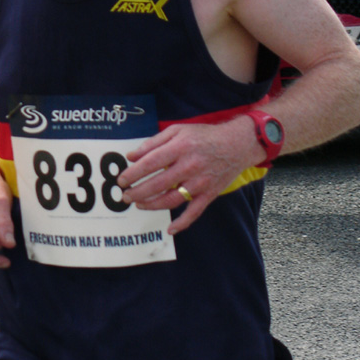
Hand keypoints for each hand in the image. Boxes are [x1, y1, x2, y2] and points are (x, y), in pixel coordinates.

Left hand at [118, 122, 247, 234]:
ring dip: (152, 205)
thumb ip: (153, 142)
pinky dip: (183, 223)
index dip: (133, 173)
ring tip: (139, 205)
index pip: (150, 163)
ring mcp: (200, 182)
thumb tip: (132, 156)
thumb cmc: (204, 136)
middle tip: (125, 196)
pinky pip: (195, 212)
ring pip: (172, 199)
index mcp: (180, 147)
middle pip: (158, 184)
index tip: (121, 180)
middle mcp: (189, 166)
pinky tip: (170, 230)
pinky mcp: (209, 194)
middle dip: (138, 192)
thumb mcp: (178, 130)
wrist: (237, 144)